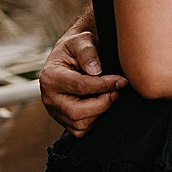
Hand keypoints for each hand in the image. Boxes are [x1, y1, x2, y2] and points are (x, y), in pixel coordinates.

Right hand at [40, 18, 126, 136]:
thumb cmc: (78, 46)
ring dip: (101, 112)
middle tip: (117, 91)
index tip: (123, 81)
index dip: (105, 85)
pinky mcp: (64, 120)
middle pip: (77, 112)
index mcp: (50, 77)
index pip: (80, 86)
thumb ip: (88, 52)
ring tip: (110, 95)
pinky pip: (81, 131)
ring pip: (81, 125)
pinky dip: (96, 121)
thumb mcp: (82, 40)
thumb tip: (95, 71)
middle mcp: (49, 98)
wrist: (73, 54)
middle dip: (103, 103)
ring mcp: (55, 111)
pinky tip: (102, 104)